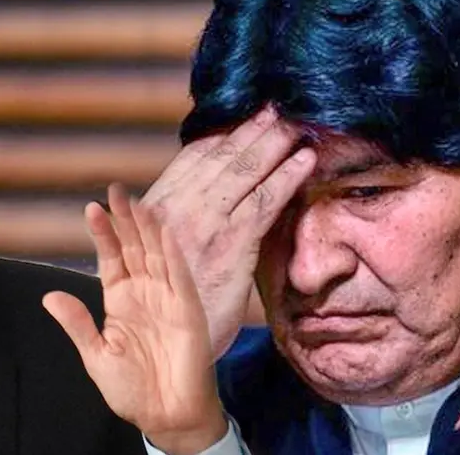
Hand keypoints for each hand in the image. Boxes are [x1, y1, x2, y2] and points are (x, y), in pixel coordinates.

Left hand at [44, 184, 226, 454]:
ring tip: (136, 202)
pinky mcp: (188, 310)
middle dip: (124, 220)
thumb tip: (50, 295)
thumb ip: (77, 323)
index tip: (90, 208)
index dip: (102, 234)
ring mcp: (167, 299)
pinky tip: (163, 232)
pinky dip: (172, 254)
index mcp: (120, 300)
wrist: (165, 415)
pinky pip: (180, 277)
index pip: (111, 258)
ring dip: (147, 229)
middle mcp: (144, 293)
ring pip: (156, 255)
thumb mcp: (95, 354)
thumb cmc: (132, 387)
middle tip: (116, 190)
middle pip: (134, 248)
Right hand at [142, 108, 316, 358]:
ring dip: (273, 143)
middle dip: (252, 130)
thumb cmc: (164, 307)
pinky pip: (265, 201)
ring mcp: (204, 223)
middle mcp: (178, 207)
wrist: (166, 348)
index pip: (193, 158)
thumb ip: (172, 226)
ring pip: (244, 172)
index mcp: (157, 207)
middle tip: (276, 110)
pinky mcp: (231, 243)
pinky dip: (288, 177)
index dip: (222, 136)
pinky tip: (306, 161)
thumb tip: (199, 207)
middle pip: (221, 156)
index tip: (243, 121)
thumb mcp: (154, 258)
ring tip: (295, 125)